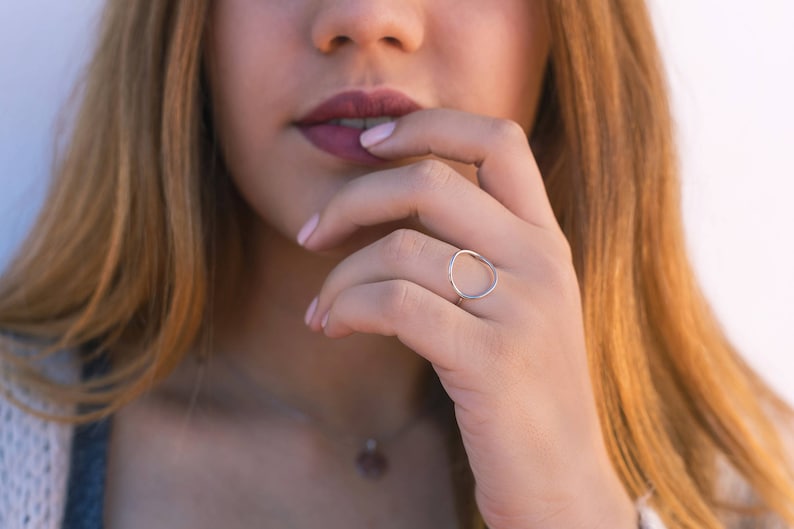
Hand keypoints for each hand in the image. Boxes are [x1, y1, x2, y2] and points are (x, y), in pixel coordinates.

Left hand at [300, 109, 635, 528]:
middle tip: (310, 232)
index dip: (428, 125)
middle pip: (430, 181)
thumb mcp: (517, 306)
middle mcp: (541, 261)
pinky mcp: (490, 360)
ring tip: (321, 308)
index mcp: (546, 240)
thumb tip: (392, 212)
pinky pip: (395, 304)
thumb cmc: (522, 393)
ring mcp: (520, 309)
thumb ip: (478, 252)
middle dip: (352, 198)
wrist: (562, 483)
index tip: (370, 144)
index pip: (498, 139)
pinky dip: (348, 307)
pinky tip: (332, 327)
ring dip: (339, 276)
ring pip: (400, 249)